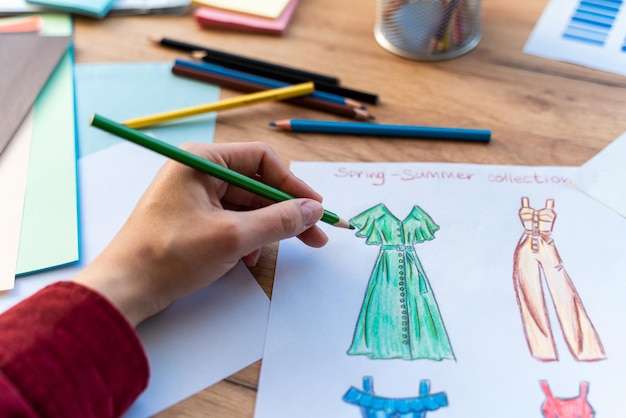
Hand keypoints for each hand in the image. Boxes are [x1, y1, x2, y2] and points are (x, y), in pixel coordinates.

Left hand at [73, 142, 327, 325]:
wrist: (124, 290)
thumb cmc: (170, 255)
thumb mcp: (233, 237)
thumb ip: (278, 220)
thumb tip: (313, 209)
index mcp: (202, 161)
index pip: (261, 160)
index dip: (292, 184)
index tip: (315, 209)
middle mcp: (198, 172)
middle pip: (256, 185)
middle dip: (284, 212)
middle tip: (314, 236)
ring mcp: (193, 196)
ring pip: (245, 206)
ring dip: (264, 230)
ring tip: (272, 254)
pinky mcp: (192, 219)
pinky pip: (230, 221)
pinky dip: (245, 239)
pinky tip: (247, 260)